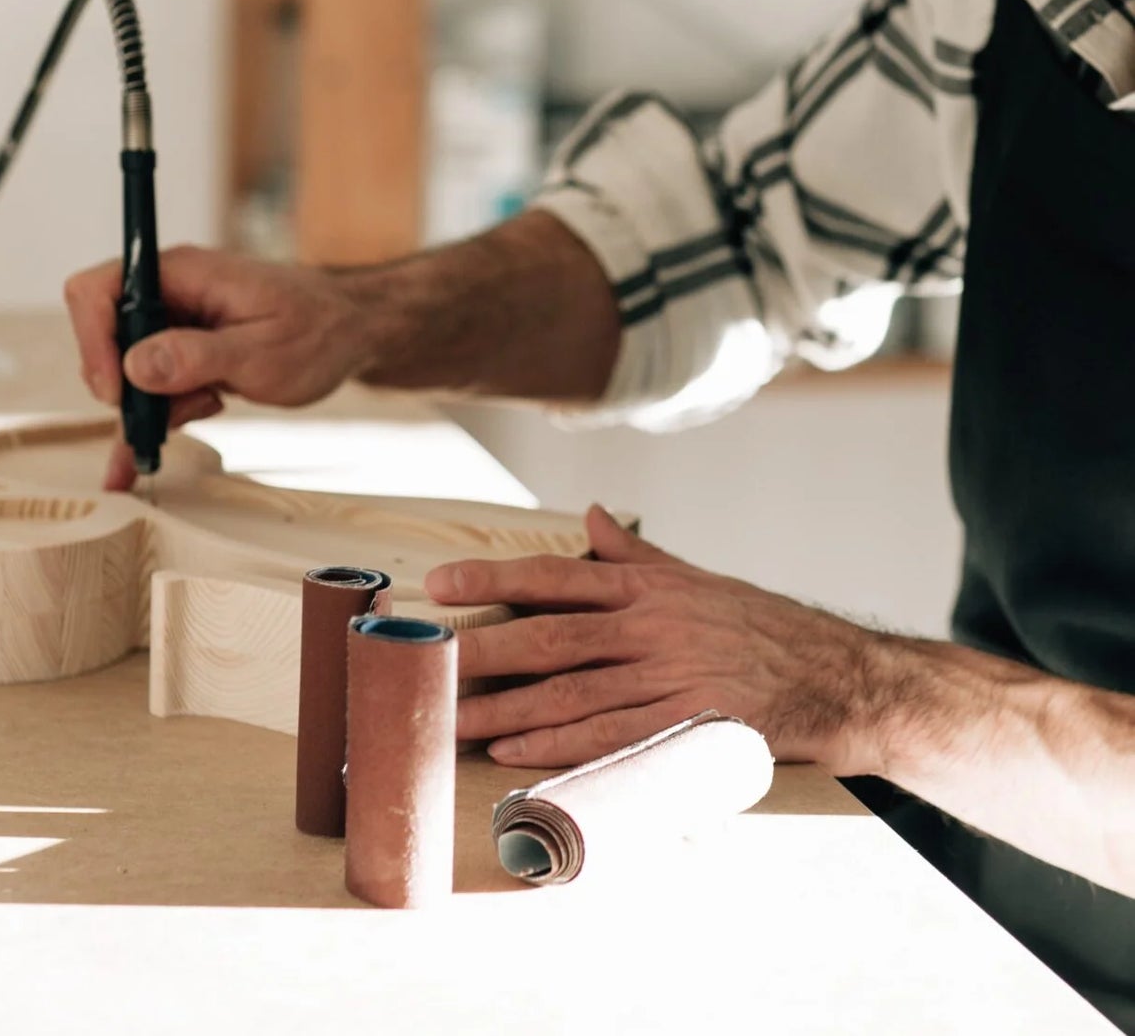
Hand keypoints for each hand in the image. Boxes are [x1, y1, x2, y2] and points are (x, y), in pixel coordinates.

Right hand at [64, 245, 373, 488]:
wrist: (353, 334)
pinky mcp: (185, 352)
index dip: (94, 342)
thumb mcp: (262, 351)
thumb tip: (136, 365)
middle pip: (104, 336)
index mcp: (181, 273)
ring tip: (207, 409)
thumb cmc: (320, 331)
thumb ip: (198, 356)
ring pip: (125, 370)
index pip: (98, 290)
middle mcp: (169, 293)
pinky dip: (151, 419)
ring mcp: (175, 323)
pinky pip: (150, 387)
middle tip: (160, 422)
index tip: (119, 392)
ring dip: (149, 407)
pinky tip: (144, 458)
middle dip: (123, 387)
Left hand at [425, 505, 888, 772]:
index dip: (495, 578)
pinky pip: (613, 738)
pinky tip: (513, 751)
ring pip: (573, 694)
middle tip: (427, 663)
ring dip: (507, 710)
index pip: (557, 576)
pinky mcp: (690, 728)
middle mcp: (654, 628)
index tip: (441, 582)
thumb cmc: (762, 627)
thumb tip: (593, 515)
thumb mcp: (697, 579)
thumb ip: (637, 554)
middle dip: (485, 652)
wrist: (840, 679)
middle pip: (552, 639)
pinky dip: (560, 745)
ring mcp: (672, 679)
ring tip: (451, 719)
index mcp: (649, 588)